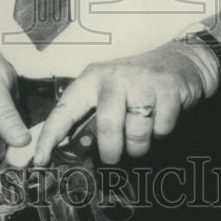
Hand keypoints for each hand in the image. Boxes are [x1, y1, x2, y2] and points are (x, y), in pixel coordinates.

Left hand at [33, 40, 220, 165]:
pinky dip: (161, 133)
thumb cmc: (136, 84)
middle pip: (107, 125)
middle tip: (113, 157)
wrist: (180, 61)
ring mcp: (142, 81)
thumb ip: (89, 116)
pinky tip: (160, 120)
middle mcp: (114, 77)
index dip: (50, 136)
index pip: (65, 110)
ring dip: (139, 145)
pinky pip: (162, 128)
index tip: (40, 159)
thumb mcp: (107, 92)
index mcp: (92, 79)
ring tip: (140, 136)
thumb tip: (67, 150)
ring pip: (136, 131)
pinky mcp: (168, 88)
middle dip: (111, 150)